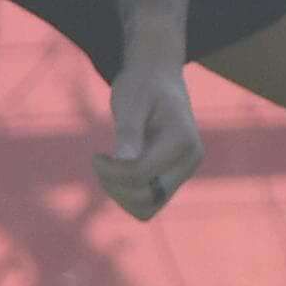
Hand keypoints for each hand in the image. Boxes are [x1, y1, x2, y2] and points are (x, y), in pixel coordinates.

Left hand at [97, 60, 200, 221]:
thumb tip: (124, 161)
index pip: (141, 174)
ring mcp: (184, 171)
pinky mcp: (173, 177)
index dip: (111, 171)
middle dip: (116, 186)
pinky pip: (147, 203)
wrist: (158, 78)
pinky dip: (126, 194)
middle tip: (101, 163)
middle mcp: (190, 160)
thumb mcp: (130, 102)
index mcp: (183, 140)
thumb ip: (129, 131)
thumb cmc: (142, 85)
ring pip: (147, 208)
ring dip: (120, 195)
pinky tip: (117, 172)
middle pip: (148, 199)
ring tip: (108, 169)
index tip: (95, 156)